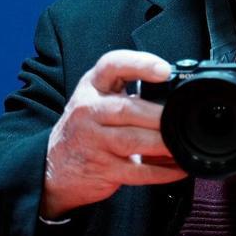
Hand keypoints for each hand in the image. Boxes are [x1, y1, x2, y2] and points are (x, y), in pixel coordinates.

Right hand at [41, 50, 187, 219]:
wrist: (53, 166)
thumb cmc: (85, 127)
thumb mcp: (97, 99)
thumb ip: (127, 92)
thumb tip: (175, 94)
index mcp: (92, 87)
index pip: (112, 65)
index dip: (139, 64)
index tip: (164, 71)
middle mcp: (88, 110)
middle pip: (127, 108)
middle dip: (159, 116)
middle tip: (182, 118)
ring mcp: (92, 141)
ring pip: (132, 140)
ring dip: (162, 143)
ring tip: (181, 143)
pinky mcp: (101, 168)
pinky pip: (136, 171)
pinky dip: (161, 171)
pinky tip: (177, 168)